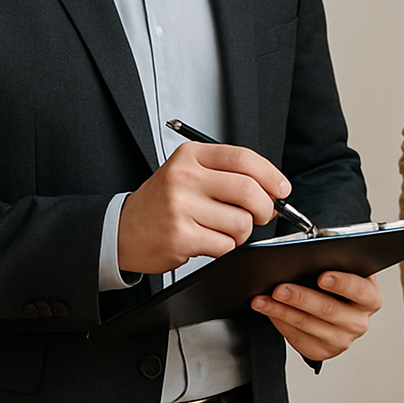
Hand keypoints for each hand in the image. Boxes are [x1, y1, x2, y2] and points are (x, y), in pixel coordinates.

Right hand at [117, 140, 290, 272]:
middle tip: (263, 214)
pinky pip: (226, 244)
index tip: (282, 189)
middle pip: (248, 190)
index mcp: (191, 156)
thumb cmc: (163, 202)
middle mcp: (185, 178)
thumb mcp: (190, 174)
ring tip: (226, 229)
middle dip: (265, 207)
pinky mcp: (181, 237)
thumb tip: (274, 191)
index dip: (271, 175)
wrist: (121, 231)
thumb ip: (229, 175)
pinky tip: (209, 240)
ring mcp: (181, 208)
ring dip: (243, 231)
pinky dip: (226, 246)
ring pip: (241, 222)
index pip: (244, 158)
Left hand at [251, 271, 380, 359]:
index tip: (322, 277)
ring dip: (281, 311)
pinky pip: (297, 339)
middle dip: (301, 298)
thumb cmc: (340, 281)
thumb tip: (313, 248)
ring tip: (264, 300)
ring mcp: (342, 340)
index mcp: (370, 298)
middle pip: (328, 310)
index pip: (359, 290)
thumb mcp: (346, 268)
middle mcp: (359, 322)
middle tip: (280, 288)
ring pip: (307, 325)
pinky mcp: (322, 352)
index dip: (341, 283)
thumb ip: (336, 259)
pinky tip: (270, 312)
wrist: (338, 307)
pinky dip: (280, 323)